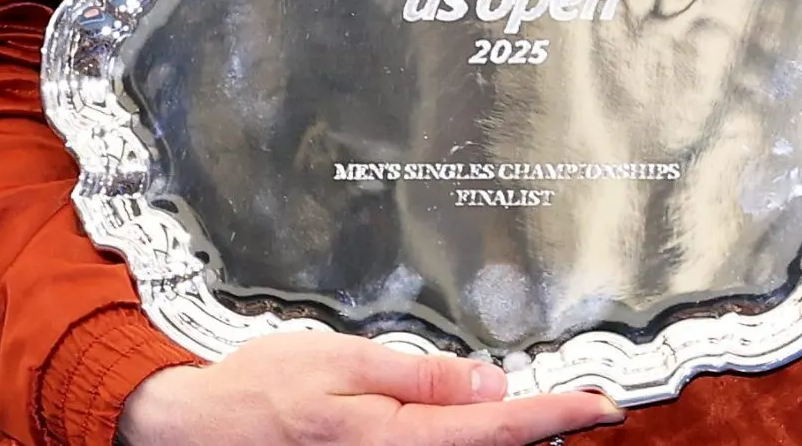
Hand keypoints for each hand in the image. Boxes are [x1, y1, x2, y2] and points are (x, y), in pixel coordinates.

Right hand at [116, 330, 624, 444]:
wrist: (194, 432)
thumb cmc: (261, 392)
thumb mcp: (344, 363)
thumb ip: (421, 377)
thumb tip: (490, 387)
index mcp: (396, 441)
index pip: (500, 432)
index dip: (560, 417)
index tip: (607, 405)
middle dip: (541, 429)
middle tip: (589, 401)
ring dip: (507, 435)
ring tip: (552, 409)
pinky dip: (469, 438)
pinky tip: (484, 419)